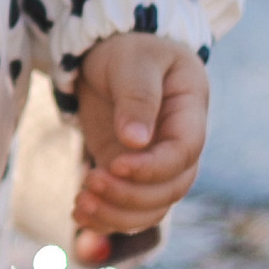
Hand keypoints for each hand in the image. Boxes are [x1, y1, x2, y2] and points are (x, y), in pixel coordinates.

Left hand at [69, 34, 208, 266]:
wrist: (113, 52)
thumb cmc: (130, 48)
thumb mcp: (134, 61)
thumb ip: (138, 97)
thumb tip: (136, 141)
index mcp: (190, 112)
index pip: (184, 153)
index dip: (154, 167)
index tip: (116, 164)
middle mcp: (178, 145)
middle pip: (170, 189)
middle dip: (131, 196)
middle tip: (89, 182)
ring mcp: (154, 163)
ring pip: (151, 207)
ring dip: (117, 214)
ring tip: (80, 204)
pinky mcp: (128, 173)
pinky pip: (128, 209)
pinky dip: (105, 219)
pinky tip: (79, 214)